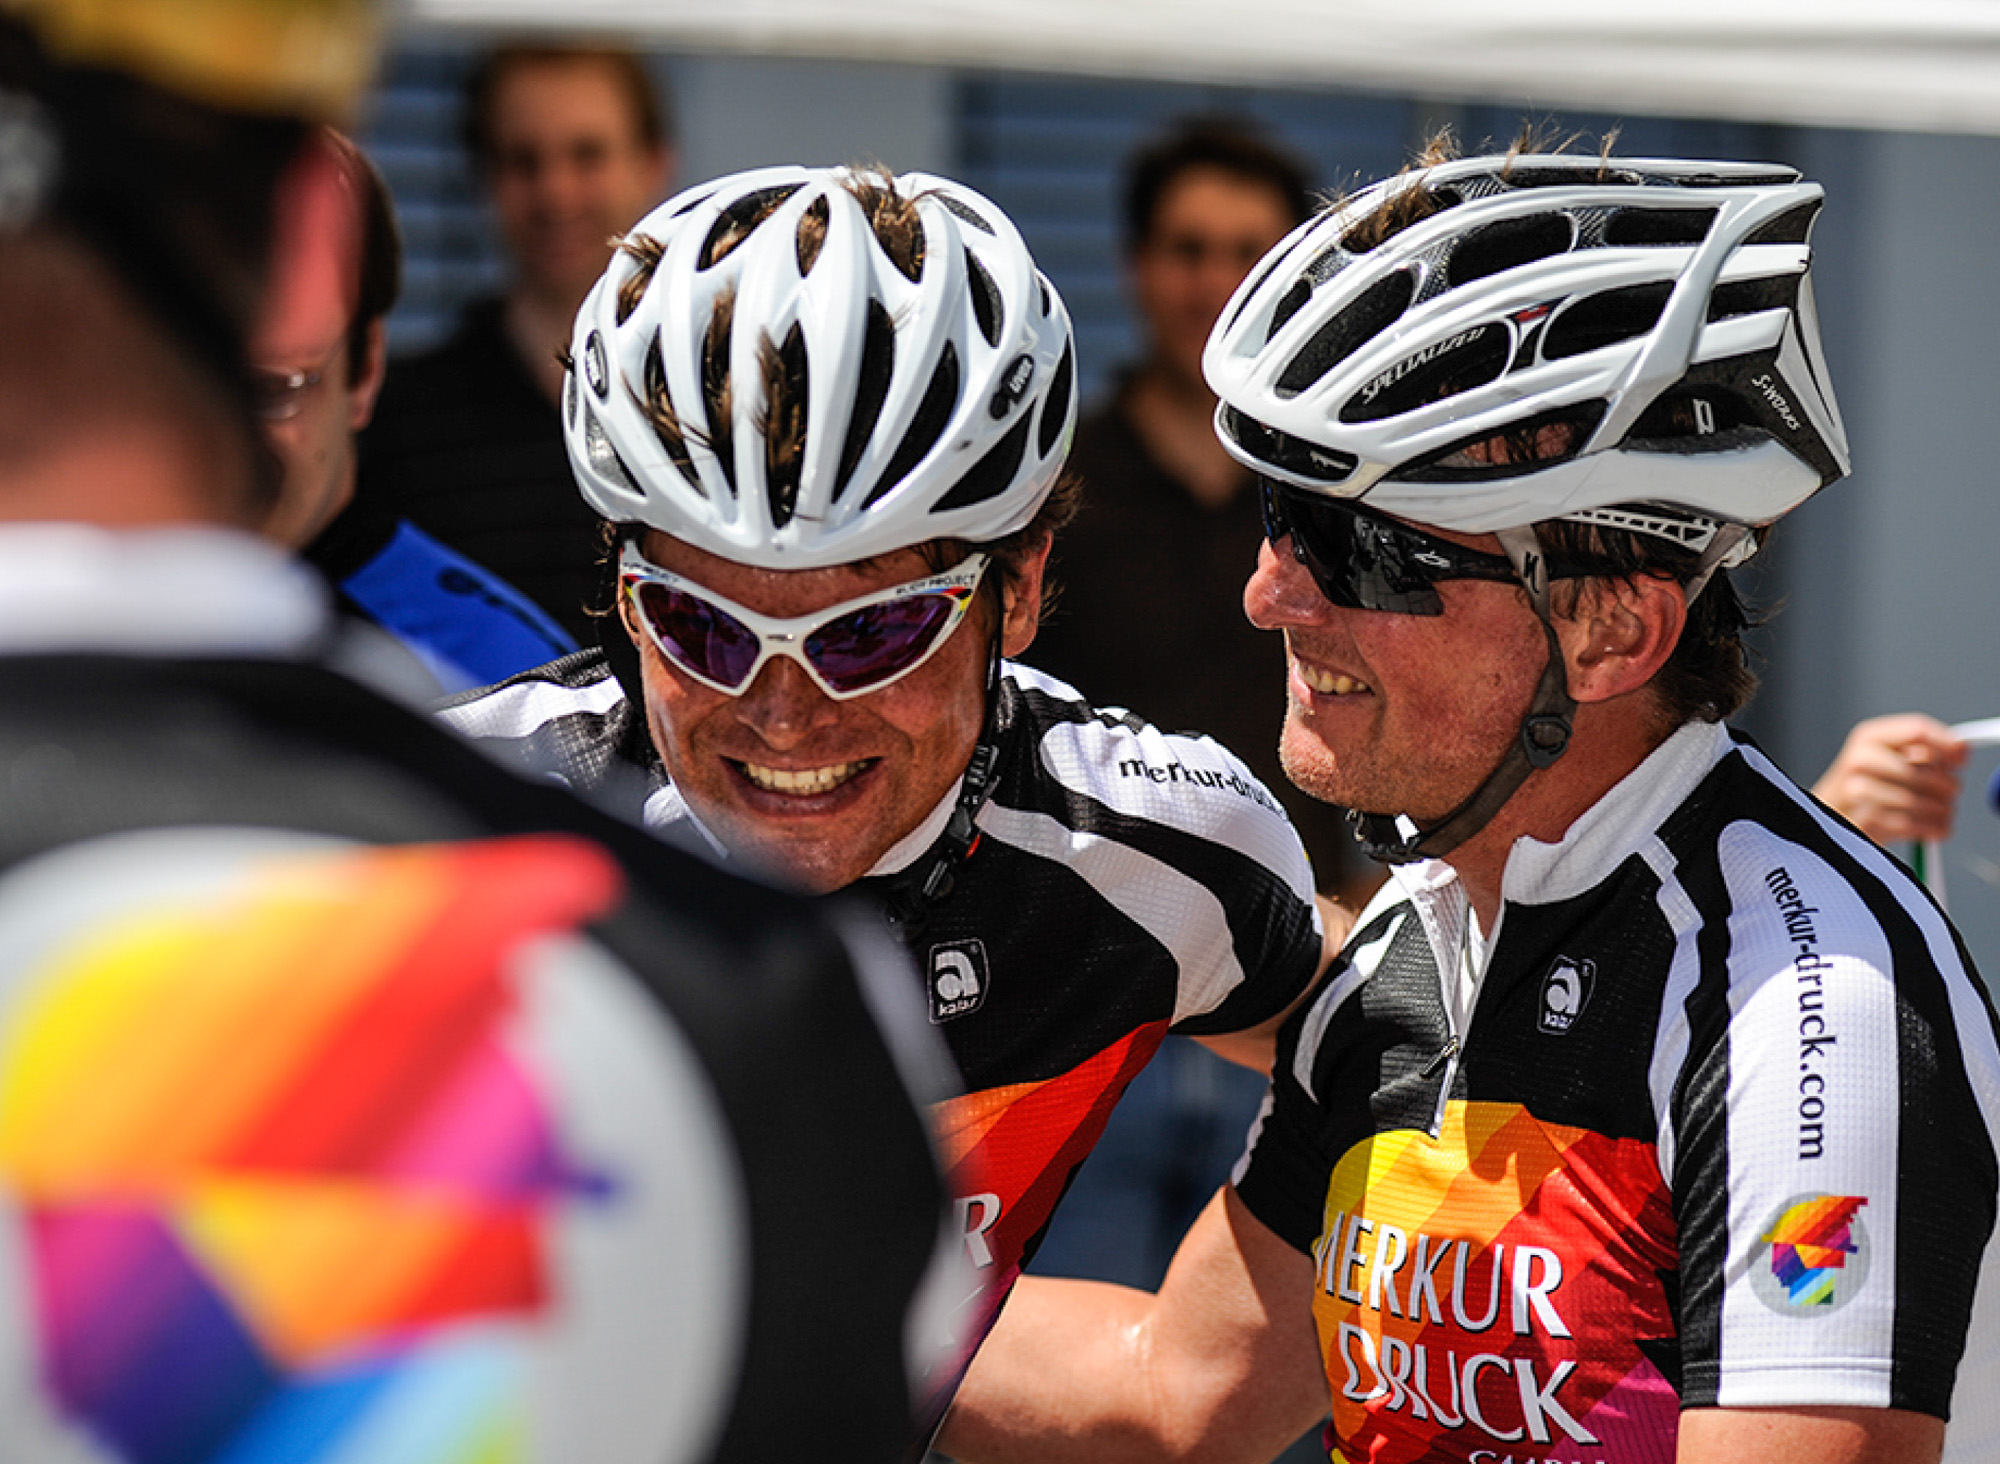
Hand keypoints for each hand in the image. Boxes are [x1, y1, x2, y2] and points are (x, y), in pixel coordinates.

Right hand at [1812, 713, 1966, 844]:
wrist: (1827, 816)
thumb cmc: (1865, 786)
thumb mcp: (1886, 757)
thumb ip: (1921, 750)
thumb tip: (1960, 749)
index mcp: (1868, 737)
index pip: (1917, 730)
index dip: (1947, 744)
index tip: (1961, 760)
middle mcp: (1858, 760)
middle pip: (1923, 769)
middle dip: (1947, 786)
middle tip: (1951, 792)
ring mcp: (1855, 792)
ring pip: (1918, 800)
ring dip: (1941, 811)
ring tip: (1943, 813)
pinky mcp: (1861, 821)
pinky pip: (1909, 824)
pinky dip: (1930, 829)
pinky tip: (1932, 829)